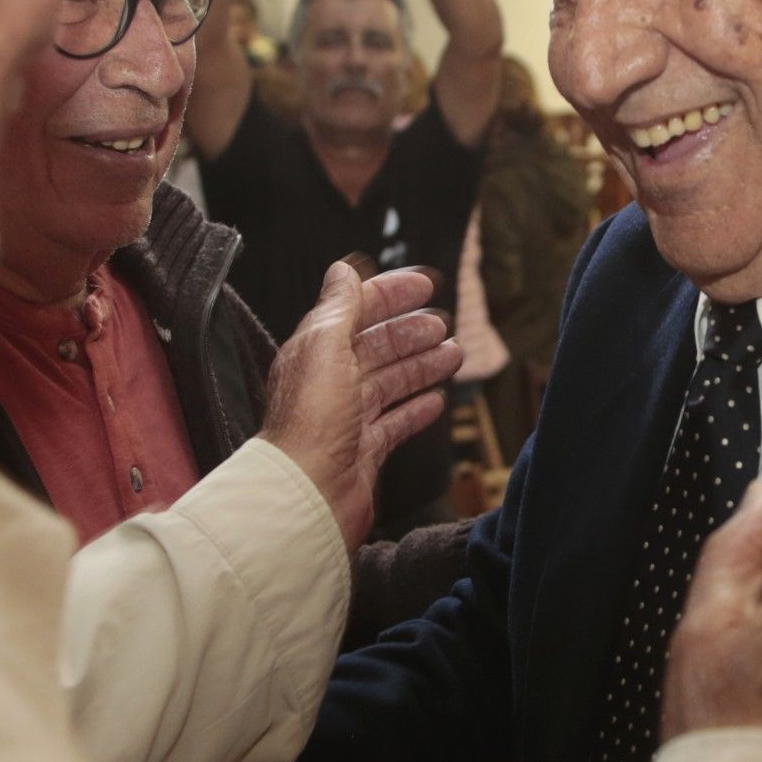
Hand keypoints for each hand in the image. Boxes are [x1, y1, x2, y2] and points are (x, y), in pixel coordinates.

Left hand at [263, 261, 460, 547]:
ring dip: (422, 366)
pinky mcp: (365, 449)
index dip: (391, 294)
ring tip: (453, 354)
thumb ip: (339, 308)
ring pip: (391, 382)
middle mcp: (331, 381)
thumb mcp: (326, 348)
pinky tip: (435, 401)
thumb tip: (344, 269)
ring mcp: (349, 417)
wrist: (308, 492)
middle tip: (443, 323)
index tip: (426, 284)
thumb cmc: (312, 423)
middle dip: (411, 332)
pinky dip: (416, 409)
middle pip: (377, 347)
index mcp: (318, 351)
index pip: (357, 310)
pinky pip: (395, 422)